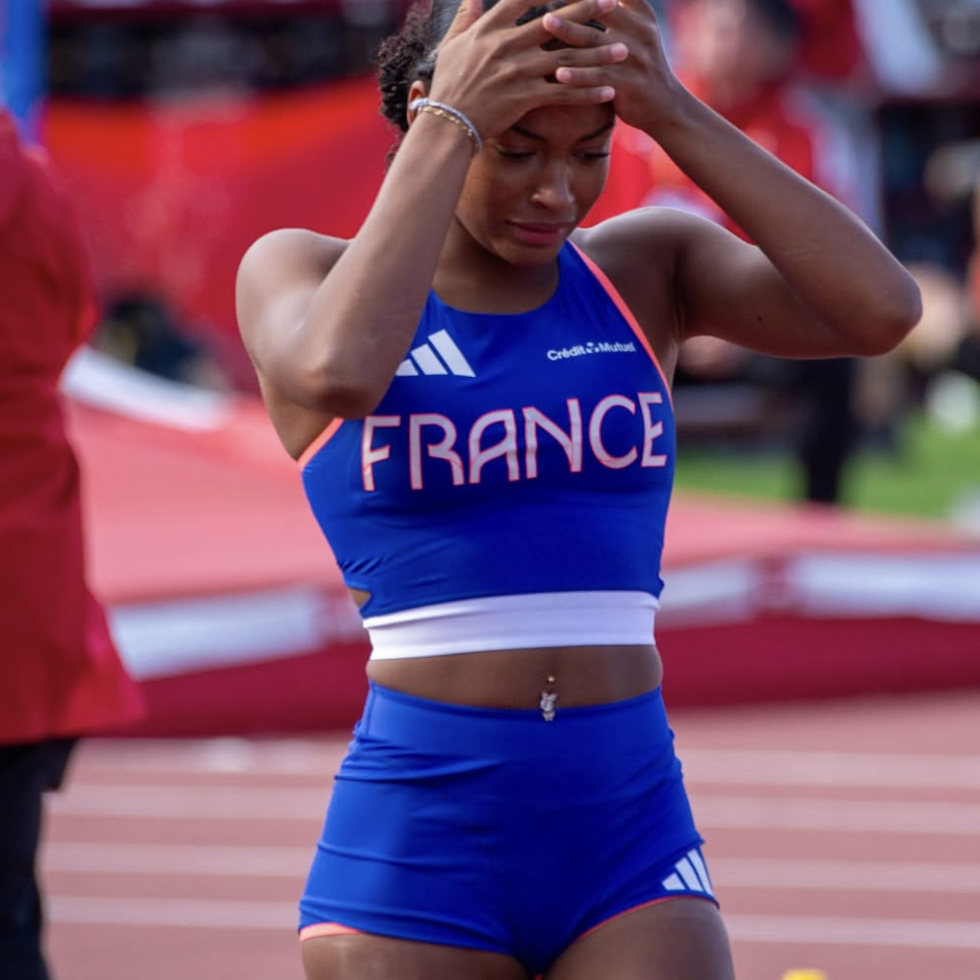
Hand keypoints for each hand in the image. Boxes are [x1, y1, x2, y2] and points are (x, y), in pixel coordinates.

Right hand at [425, 0, 630, 139]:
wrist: (447, 123)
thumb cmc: (449, 84)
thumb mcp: (453, 46)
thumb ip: (466, 18)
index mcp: (490, 28)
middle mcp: (506, 45)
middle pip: (556, 22)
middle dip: (588, 9)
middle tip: (614, 2)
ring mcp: (517, 72)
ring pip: (566, 59)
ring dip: (597, 55)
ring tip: (623, 50)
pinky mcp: (524, 99)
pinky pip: (563, 94)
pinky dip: (587, 92)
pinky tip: (608, 90)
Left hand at [541, 0, 679, 134]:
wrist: (665, 106)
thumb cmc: (641, 66)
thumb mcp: (637, 32)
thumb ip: (618, 12)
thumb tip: (588, 1)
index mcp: (641, 14)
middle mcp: (641, 30)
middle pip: (602, 9)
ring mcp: (636, 57)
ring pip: (597, 41)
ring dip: (569, 30)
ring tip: (546, 21)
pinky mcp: (630, 83)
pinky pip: (600, 78)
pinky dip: (579, 76)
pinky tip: (559, 74)